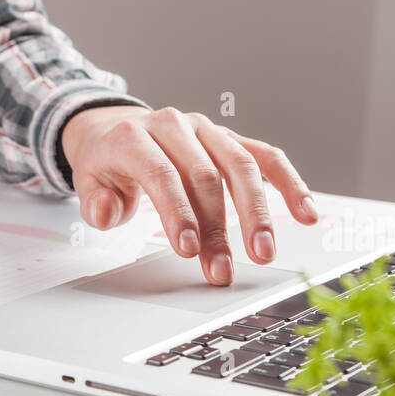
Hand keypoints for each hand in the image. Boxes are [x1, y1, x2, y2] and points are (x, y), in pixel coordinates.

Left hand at [61, 105, 318, 285]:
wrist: (117, 130)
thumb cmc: (108, 164)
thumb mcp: (88, 184)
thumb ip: (97, 203)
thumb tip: (109, 214)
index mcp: (135, 137)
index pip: (163, 175)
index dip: (178, 213)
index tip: (189, 250)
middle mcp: (175, 127)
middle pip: (206, 177)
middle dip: (216, 228)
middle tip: (222, 269)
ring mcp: (206, 131)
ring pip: (241, 167)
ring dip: (256, 213)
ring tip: (263, 252)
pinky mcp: (230, 139)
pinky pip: (266, 157)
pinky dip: (290, 184)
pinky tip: (306, 213)